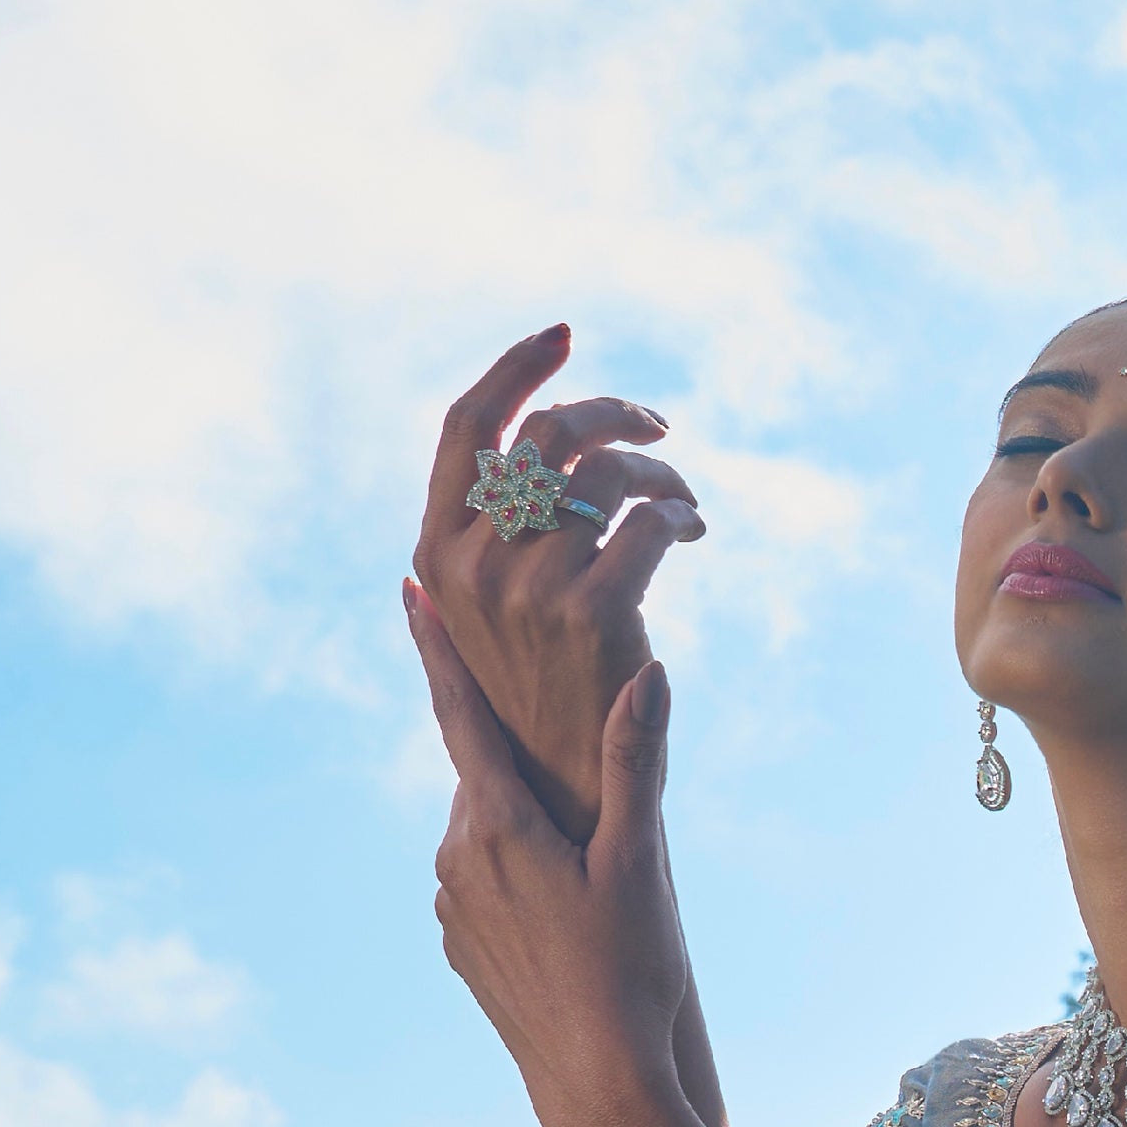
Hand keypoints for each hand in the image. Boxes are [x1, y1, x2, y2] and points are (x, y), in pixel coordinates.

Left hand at [408, 581, 696, 1126]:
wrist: (598, 1085)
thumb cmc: (629, 973)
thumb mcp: (639, 862)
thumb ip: (634, 762)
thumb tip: (650, 673)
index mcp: (497, 824)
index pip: (459, 714)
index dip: (437, 649)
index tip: (408, 592)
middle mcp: (456, 857)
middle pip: (485, 779)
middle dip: (520, 765)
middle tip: (566, 776)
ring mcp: (450, 906)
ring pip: (486, 836)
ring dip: (526, 832)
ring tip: (584, 871)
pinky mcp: (457, 947)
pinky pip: (483, 887)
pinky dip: (517, 881)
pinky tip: (565, 919)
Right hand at [415, 324, 701, 840]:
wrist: (565, 790)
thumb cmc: (533, 697)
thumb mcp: (481, 618)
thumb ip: (477, 550)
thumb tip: (461, 503)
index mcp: (435, 550)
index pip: (466, 426)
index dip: (515, 368)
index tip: (565, 335)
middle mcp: (471, 562)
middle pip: (548, 432)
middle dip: (613, 413)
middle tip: (659, 430)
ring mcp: (529, 588)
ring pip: (607, 473)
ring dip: (658, 473)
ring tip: (680, 502)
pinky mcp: (593, 613)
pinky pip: (648, 522)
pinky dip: (679, 513)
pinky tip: (691, 532)